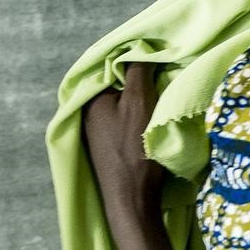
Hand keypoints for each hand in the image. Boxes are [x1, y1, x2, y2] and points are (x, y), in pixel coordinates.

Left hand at [82, 64, 168, 220]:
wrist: (131, 199)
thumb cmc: (135, 149)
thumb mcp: (140, 102)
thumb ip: (138, 71)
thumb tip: (142, 50)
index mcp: (90, 99)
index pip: (113, 67)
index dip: (137, 61)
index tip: (159, 61)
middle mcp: (87, 113)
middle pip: (118, 85)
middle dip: (138, 81)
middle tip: (162, 79)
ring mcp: (95, 131)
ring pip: (121, 103)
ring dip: (140, 99)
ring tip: (160, 98)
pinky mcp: (106, 145)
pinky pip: (121, 119)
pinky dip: (136, 116)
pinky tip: (150, 120)